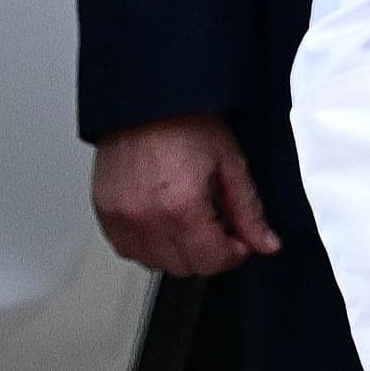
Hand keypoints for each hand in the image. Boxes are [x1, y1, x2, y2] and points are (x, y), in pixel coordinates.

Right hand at [91, 113, 279, 276]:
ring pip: (155, 264)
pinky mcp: (103, 215)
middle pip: (184, 268)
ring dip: (178, 252)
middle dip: (209, 254)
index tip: (241, 242)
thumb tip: (266, 244)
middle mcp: (146, 220)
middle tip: (220, 228)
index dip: (234, 255)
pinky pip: (128, 250)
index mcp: (181, 208)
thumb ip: (249, 212)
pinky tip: (164, 221)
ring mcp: (120, 220)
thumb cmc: (187, 125)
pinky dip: (149, 245)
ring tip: (191, 221)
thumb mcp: (232, 165)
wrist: (148, 102)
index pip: (211, 261)